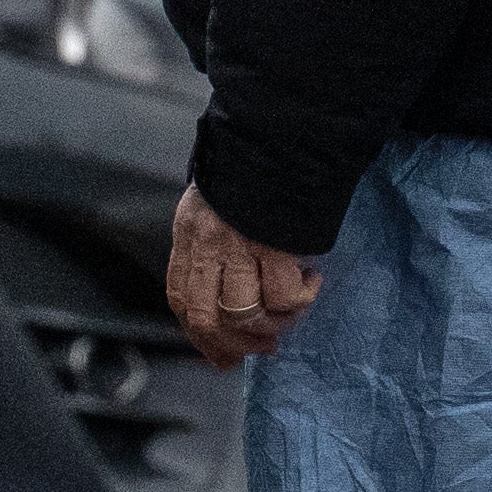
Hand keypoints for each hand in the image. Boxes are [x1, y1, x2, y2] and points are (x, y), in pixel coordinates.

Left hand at [166, 185, 322, 363]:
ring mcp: (238, 246)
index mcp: (189, 235)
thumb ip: (213, 247)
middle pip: (207, 318)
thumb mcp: (214, 205)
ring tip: (289, 314)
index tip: (224, 356)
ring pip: (245, 314)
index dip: (201, 336)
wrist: (276, 134)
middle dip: (236, 344)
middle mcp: (206, 245)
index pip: (181, 300)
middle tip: (264, 345)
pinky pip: (283, 296)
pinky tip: (309, 281)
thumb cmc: (250, 172)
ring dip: (271, 326)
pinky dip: (299, 299)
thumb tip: (225, 302)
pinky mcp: (273, 245)